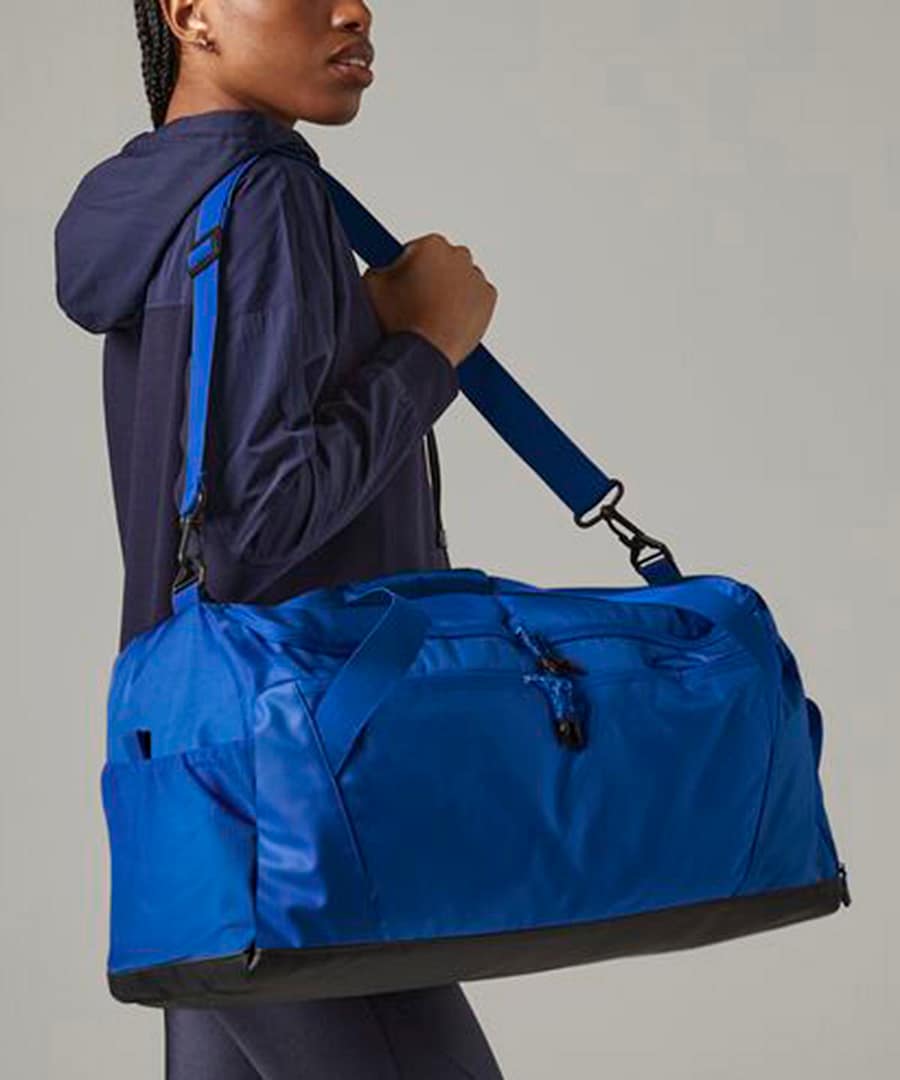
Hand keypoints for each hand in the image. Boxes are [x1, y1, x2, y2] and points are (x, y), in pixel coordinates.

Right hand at [362, 233, 497, 365]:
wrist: (425, 353)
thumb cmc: (401, 322)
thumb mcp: (371, 286)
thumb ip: (379, 269)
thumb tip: (385, 270)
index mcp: (431, 245)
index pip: (417, 250)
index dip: (407, 271)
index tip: (404, 288)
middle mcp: (459, 256)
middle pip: (442, 262)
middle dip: (432, 276)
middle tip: (418, 302)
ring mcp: (476, 277)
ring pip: (461, 278)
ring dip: (450, 290)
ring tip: (433, 315)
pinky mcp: (488, 298)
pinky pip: (476, 296)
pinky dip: (466, 305)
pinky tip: (448, 319)